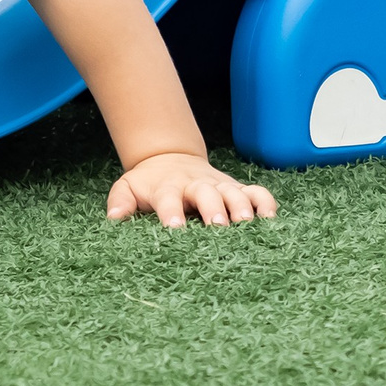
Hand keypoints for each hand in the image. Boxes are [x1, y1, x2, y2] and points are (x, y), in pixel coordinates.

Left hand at [106, 151, 277, 227]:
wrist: (170, 157)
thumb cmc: (149, 183)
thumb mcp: (127, 187)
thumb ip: (120, 202)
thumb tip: (114, 219)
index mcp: (167, 187)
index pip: (168, 198)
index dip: (171, 211)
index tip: (174, 228)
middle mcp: (195, 185)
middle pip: (206, 193)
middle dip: (213, 209)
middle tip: (218, 227)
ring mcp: (219, 186)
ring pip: (234, 192)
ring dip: (241, 206)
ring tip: (246, 223)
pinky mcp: (237, 189)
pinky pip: (257, 192)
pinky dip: (265, 203)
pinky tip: (271, 219)